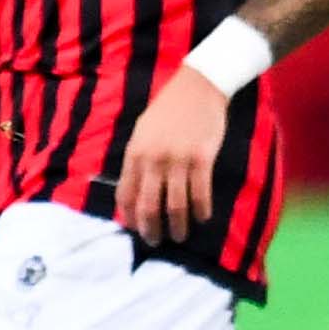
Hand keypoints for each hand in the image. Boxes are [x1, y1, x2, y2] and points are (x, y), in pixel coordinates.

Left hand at [114, 66, 228, 244]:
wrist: (197, 87)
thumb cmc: (168, 111)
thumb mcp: (142, 133)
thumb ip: (137, 160)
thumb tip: (133, 191)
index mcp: (134, 154)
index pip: (126, 195)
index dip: (130, 218)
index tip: (135, 230)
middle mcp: (153, 160)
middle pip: (148, 206)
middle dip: (150, 229)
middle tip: (155, 242)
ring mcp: (178, 160)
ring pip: (175, 205)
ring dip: (178, 225)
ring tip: (180, 236)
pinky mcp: (202, 158)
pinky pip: (200, 193)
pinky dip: (201, 210)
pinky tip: (203, 218)